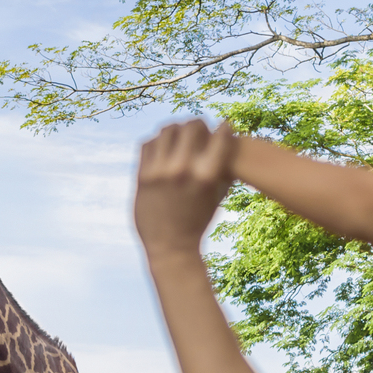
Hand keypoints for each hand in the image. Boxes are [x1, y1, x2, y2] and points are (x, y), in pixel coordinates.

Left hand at [135, 118, 234, 259]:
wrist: (170, 247)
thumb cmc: (199, 220)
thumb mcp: (218, 195)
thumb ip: (224, 168)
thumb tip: (230, 137)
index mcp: (208, 175)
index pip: (220, 134)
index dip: (223, 128)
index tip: (222, 129)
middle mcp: (183, 169)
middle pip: (191, 125)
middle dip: (198, 124)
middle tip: (199, 129)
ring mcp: (160, 171)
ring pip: (167, 129)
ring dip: (176, 130)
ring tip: (179, 136)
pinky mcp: (142, 176)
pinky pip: (148, 143)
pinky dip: (157, 142)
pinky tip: (163, 149)